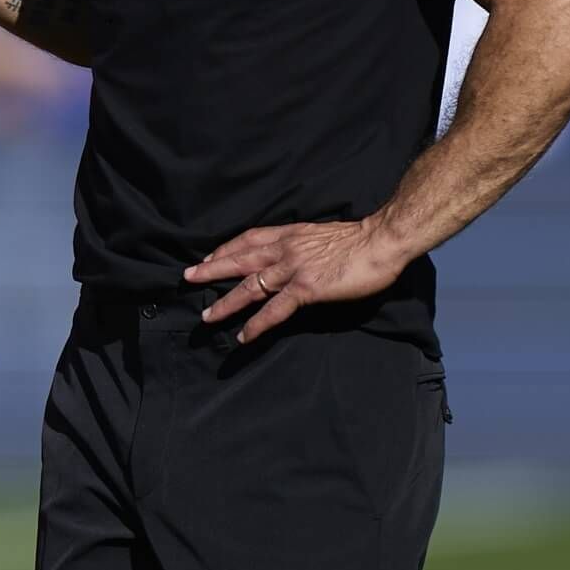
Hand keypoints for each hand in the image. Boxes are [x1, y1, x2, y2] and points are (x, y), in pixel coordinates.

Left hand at [183, 218, 411, 341]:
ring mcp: (294, 269)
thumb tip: (293, 254)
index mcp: (289, 234)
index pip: (249, 239)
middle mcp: (285, 248)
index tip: (208, 256)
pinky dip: (257, 323)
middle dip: (212, 269)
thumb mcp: (320, 234)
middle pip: (240, 259)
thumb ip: (302, 244)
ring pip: (250, 286)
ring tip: (207, 315)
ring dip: (226, 302)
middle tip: (188, 277)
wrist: (380, 240)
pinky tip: (244, 335)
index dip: (226, 248)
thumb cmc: (359, 239)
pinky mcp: (306, 289)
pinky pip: (274, 310)